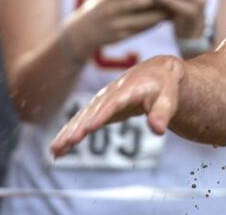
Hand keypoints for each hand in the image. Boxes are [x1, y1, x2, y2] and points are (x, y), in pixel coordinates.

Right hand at [51, 54, 183, 156]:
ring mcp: (102, 99)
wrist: (156, 73)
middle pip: (93, 110)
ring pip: (82, 116)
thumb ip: (163, 112)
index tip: (89, 128)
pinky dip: (68, 134)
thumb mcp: (169, 97)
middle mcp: (112, 92)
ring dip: (68, 133)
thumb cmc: (164, 86)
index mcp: (131, 87)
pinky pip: (81, 121)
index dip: (102, 114)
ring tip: (55, 150)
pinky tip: (58, 151)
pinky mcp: (98, 108)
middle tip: (67, 143)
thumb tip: (158, 130)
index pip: (115, 102)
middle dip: (79, 127)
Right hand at [63, 0, 169, 58]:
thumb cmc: (105, 5)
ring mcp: (117, 23)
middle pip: (141, 0)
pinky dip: (156, 23)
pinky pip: (143, 29)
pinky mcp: (121, 36)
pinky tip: (167, 18)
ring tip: (177, 6)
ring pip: (145, 18)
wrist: (84, 30)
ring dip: (163, 12)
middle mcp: (113, 7)